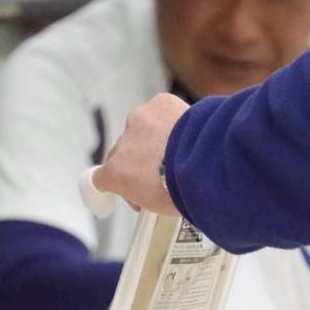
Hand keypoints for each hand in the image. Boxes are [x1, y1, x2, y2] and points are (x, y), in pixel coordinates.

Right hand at [91, 93, 187, 215]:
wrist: (208, 161)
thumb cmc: (185, 190)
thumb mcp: (158, 207)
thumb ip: (147, 195)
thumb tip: (155, 191)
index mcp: (116, 174)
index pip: (100, 177)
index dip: (118, 182)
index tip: (133, 187)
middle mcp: (122, 145)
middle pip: (125, 152)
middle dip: (141, 160)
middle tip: (165, 171)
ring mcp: (139, 121)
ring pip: (144, 129)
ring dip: (157, 138)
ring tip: (181, 151)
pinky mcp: (159, 103)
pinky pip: (162, 111)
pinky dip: (173, 119)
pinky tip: (188, 132)